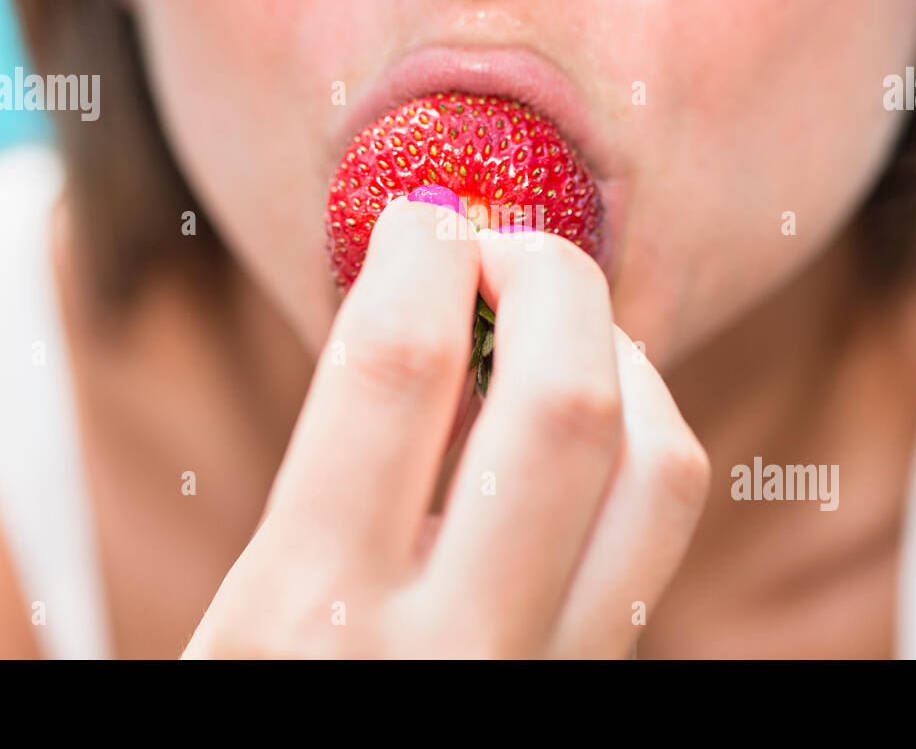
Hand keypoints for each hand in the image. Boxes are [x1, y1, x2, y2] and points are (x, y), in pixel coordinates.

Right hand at [182, 197, 708, 657]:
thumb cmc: (275, 697)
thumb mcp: (252, 609)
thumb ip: (339, 475)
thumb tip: (433, 301)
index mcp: (307, 621)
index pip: (391, 372)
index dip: (417, 254)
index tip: (419, 218)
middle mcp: (449, 653)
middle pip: (562, 401)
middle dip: (546, 275)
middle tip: (505, 247)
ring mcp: (553, 678)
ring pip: (660, 465)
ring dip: (622, 354)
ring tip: (559, 329)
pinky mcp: (607, 685)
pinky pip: (664, 532)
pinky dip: (645, 434)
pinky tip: (592, 416)